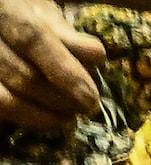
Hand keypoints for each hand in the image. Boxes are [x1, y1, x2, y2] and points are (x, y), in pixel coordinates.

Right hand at [0, 0, 104, 128]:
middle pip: (22, 75)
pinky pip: (0, 110)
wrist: (0, 21)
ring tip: (69, 119)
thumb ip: (66, 35)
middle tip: (86, 108)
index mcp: (5, 8)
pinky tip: (46, 120)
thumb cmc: (25, 16)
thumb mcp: (45, 15)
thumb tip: (95, 54)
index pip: (32, 38)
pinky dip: (26, 120)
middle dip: (60, 100)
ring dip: (44, 116)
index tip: (90, 97)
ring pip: (5, 99)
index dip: (64, 70)